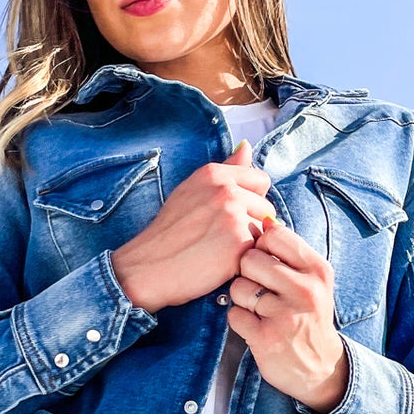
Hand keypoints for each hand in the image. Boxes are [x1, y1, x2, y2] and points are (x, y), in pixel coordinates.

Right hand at [111, 141, 273, 313]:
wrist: (147, 268)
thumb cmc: (168, 233)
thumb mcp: (191, 190)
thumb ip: (226, 169)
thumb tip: (247, 146)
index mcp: (213, 173)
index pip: (260, 180)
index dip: (251, 200)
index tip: (230, 215)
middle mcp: (225, 189)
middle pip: (266, 207)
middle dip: (252, 223)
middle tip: (220, 238)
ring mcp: (233, 215)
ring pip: (265, 230)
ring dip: (251, 242)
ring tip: (221, 250)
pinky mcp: (239, 242)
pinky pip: (260, 250)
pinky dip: (246, 260)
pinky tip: (222, 263)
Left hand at [225, 222, 349, 413]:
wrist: (320, 368)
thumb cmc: (310, 316)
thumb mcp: (313, 281)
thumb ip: (290, 252)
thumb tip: (265, 219)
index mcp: (317, 270)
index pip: (275, 235)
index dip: (261, 246)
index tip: (266, 262)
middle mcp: (305, 290)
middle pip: (251, 259)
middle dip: (247, 273)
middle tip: (259, 288)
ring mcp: (285, 315)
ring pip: (239, 287)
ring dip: (242, 298)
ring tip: (259, 309)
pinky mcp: (266, 338)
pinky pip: (234, 314)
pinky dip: (239, 320)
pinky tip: (255, 326)